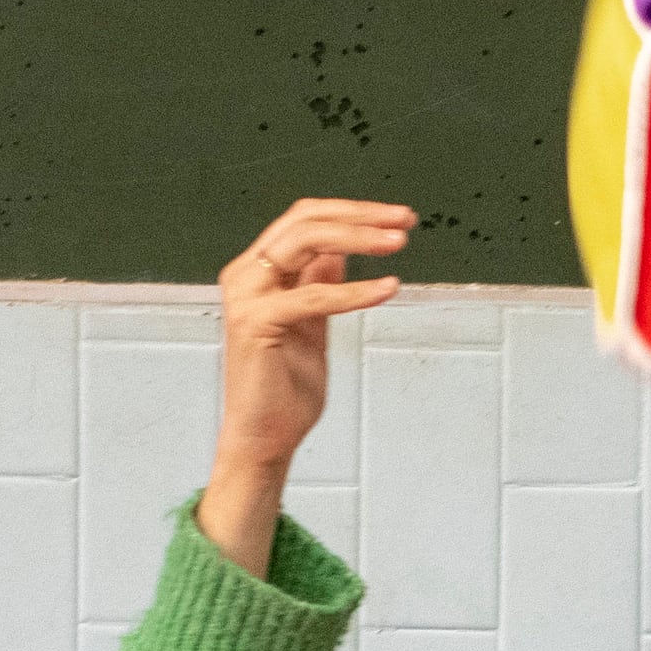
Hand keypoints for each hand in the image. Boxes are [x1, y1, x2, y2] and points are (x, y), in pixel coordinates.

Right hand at [201, 198, 411, 573]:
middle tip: (405, 220)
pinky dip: (355, 291)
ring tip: (398, 243)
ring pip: (307, 241)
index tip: (395, 218)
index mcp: (257, 272)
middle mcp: (246, 275)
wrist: (265, 439)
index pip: (304, 220)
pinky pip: (314, 296)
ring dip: (358, 237)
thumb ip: (318, 284)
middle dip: (360, 214)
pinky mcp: (257, 323)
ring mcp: (247, 296)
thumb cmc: (286, 390)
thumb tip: (341, 251)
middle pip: (305, 220)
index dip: (352, 211)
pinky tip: (387, 288)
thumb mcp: (312, 325)